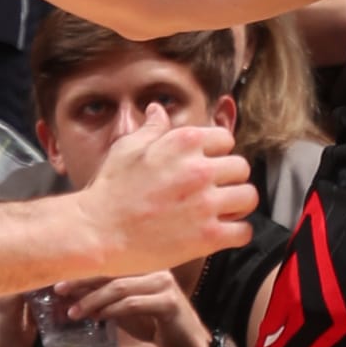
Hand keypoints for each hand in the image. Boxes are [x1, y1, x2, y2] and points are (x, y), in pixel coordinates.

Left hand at [54, 270, 209, 346]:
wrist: (188, 346)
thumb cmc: (157, 326)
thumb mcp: (128, 311)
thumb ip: (108, 302)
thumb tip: (75, 297)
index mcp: (146, 268)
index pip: (109, 267)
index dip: (83, 274)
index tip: (58, 283)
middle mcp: (156, 271)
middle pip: (111, 273)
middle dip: (82, 283)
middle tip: (59, 292)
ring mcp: (164, 284)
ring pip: (119, 287)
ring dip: (93, 300)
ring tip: (74, 312)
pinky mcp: (169, 303)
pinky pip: (133, 304)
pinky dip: (112, 310)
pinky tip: (98, 317)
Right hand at [76, 104, 256, 273]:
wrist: (96, 231)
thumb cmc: (108, 190)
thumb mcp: (126, 148)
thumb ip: (151, 129)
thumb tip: (157, 110)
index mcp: (183, 143)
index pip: (226, 140)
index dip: (218, 154)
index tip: (208, 166)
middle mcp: (199, 169)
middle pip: (242, 168)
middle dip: (231, 179)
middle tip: (216, 191)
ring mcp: (205, 203)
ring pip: (249, 197)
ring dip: (238, 205)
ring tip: (223, 211)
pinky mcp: (207, 236)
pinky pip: (244, 231)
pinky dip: (237, 233)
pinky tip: (222, 233)